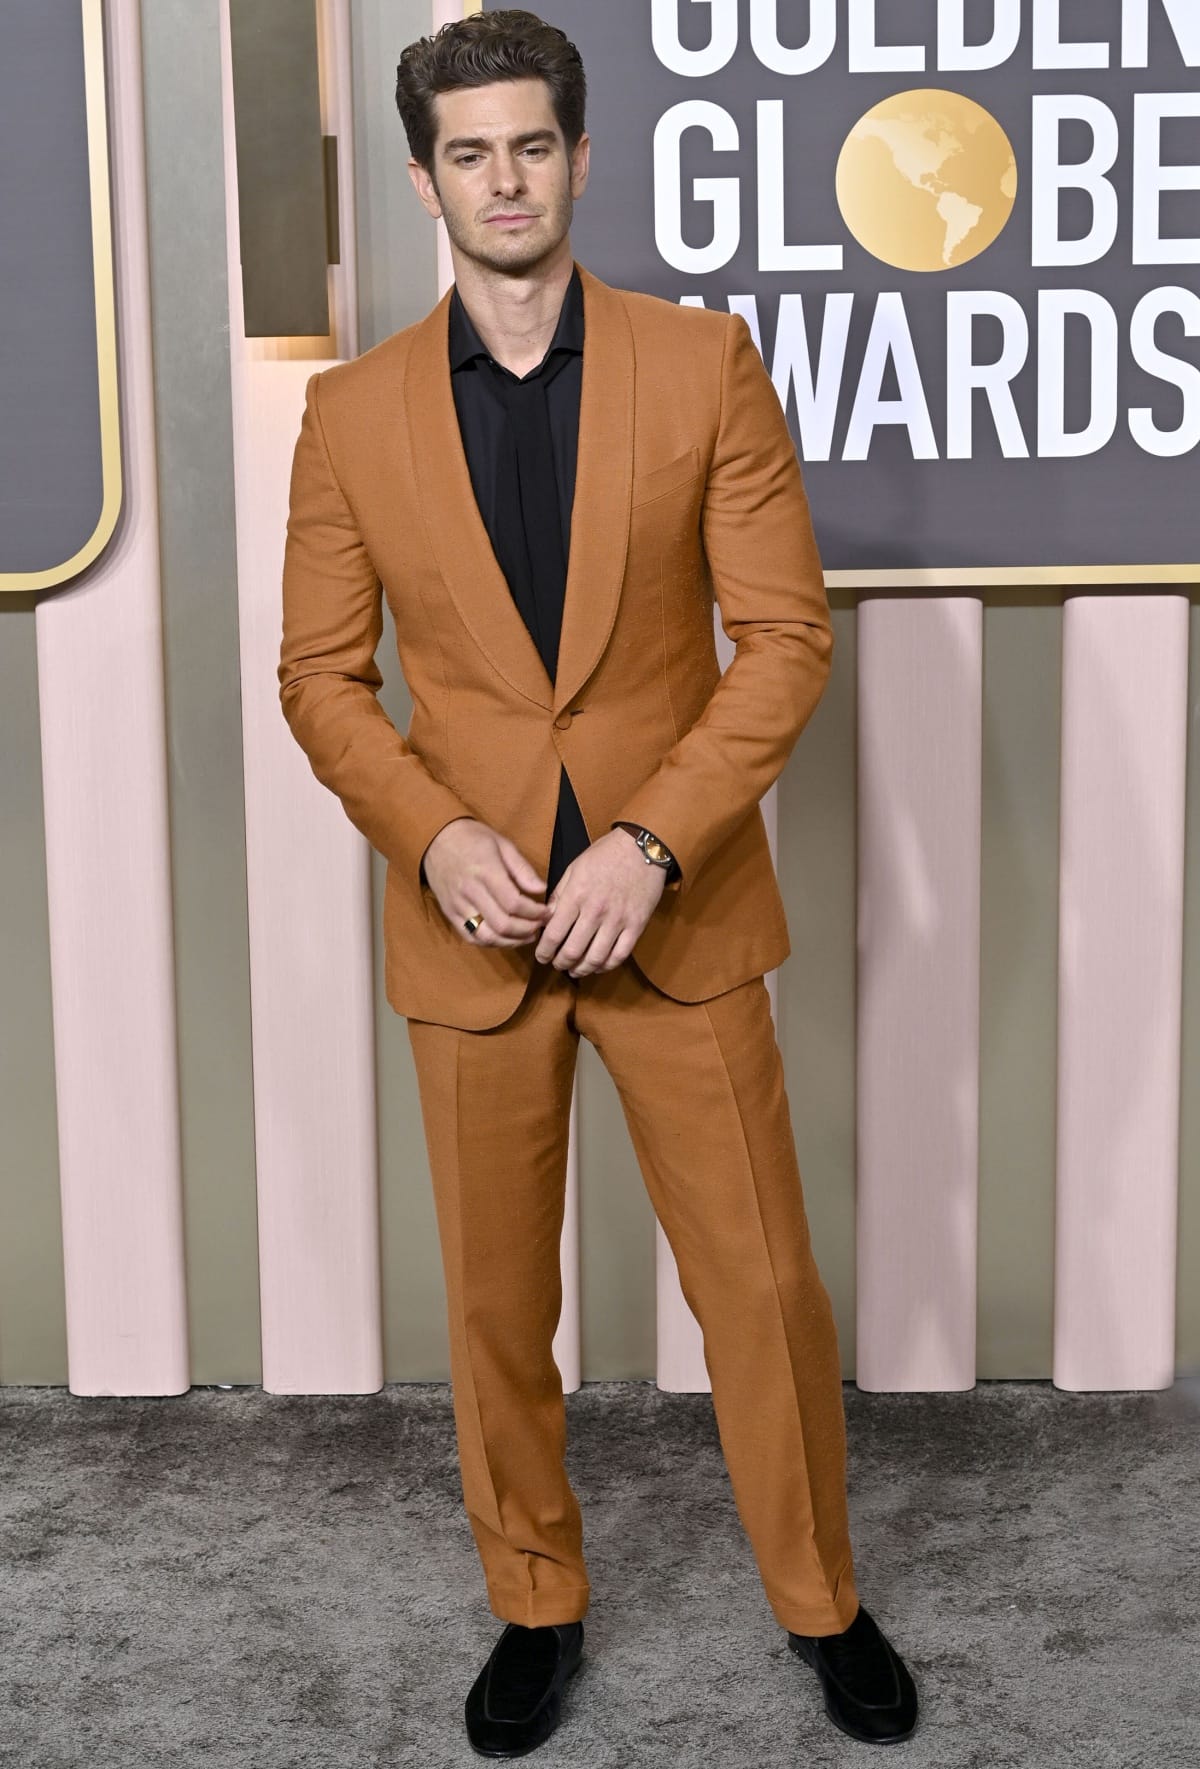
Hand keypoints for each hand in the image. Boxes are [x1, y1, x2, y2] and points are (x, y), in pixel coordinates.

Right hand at [422, 818, 552, 946]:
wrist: (435, 839)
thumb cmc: (472, 838)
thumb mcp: (502, 844)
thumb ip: (522, 869)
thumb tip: (541, 889)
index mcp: (485, 871)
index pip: (513, 903)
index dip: (534, 913)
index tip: (547, 911)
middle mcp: (470, 892)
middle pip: (502, 924)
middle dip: (527, 929)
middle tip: (541, 925)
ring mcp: (457, 906)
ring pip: (487, 936)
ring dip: (511, 942)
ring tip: (528, 936)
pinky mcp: (449, 914)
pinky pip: (471, 937)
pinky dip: (492, 943)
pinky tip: (506, 938)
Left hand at [534, 827, 665, 976]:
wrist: (642, 848)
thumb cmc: (605, 855)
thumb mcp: (574, 868)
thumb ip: (559, 894)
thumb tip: (546, 919)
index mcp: (577, 895)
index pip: (554, 934)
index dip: (544, 951)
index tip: (541, 956)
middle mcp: (596, 911)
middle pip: (572, 951)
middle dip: (560, 963)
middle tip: (556, 964)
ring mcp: (618, 920)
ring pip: (596, 958)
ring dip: (581, 970)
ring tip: (574, 970)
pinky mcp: (636, 925)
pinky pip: (620, 955)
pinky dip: (606, 966)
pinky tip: (598, 966)